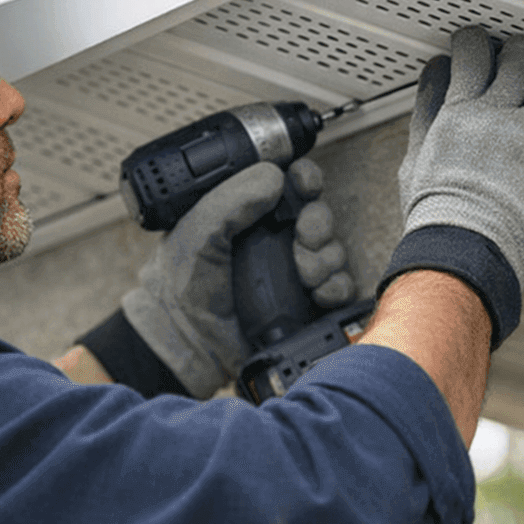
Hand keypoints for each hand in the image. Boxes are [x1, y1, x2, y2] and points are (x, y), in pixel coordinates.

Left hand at [123, 157, 355, 398]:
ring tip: (304, 275)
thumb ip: (231, 199)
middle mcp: (273, 240)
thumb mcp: (197, 234)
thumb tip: (274, 176)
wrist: (190, 347)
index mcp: (247, 215)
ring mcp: (292, 272)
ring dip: (325, 259)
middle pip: (318, 214)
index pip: (287, 183)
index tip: (305, 185)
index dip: (304, 179)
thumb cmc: (182, 290)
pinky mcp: (308, 303)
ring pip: (332, 249)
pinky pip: (340, 285)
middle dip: (318, 222)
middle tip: (304, 237)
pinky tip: (317, 293)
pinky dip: (336, 286)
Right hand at [380, 26, 523, 348]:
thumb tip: (434, 78)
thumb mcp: (415, 158)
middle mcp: (500, 115)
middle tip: (519, 57)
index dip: (475, 41)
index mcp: (460, 111)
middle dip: (522, 51)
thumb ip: (426, 112)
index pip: (472, 52)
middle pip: (522, 58)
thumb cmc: (437, 212)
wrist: (469, 247)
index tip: (476, 45)